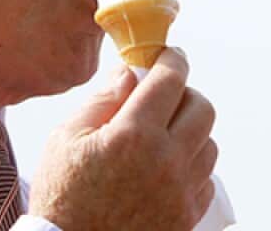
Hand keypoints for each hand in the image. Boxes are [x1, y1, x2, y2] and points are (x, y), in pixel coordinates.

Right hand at [28, 49, 218, 229]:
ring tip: (162, 137)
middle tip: (163, 98)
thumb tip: (129, 71)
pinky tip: (166, 169)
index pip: (170, 80)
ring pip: (209, 143)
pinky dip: (193, 167)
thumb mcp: (65, 140)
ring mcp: (181, 192)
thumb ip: (102, 100)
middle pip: (202, 108)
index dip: (172, 60)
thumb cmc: (61, 199)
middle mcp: (166, 161)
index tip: (169, 55)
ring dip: (191, 132)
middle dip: (185, 94)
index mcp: (133, 135)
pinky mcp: (187, 217)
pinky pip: (206, 179)